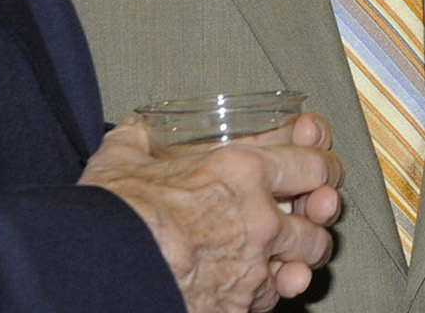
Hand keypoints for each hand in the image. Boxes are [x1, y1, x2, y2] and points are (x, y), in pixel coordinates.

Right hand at [81, 112, 343, 312]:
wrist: (102, 270)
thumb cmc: (115, 212)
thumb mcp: (126, 153)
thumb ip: (143, 138)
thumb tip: (139, 131)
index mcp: (243, 170)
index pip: (314, 161)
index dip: (322, 163)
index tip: (319, 165)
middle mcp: (259, 218)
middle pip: (321, 217)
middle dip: (319, 214)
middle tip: (312, 211)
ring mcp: (253, 268)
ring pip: (306, 262)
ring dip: (301, 256)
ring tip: (291, 253)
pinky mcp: (239, 307)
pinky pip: (270, 299)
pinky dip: (266, 292)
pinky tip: (257, 286)